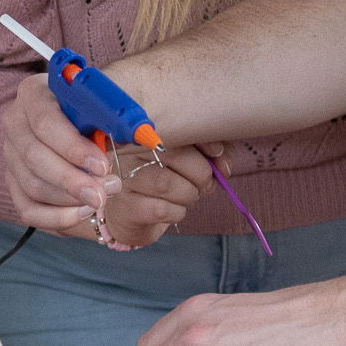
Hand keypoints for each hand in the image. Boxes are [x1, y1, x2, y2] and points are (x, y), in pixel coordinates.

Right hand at [3, 74, 120, 230]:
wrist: (96, 124)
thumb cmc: (105, 110)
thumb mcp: (114, 101)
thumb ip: (119, 112)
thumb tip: (135, 133)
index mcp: (35, 93)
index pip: (45, 122)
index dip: (74, 148)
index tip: (102, 166)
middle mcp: (16, 123)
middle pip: (35, 157)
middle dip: (74, 180)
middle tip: (106, 191)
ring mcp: (12, 155)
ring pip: (33, 185)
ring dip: (71, 198)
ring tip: (104, 196)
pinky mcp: (15, 183)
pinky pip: (28, 209)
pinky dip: (57, 217)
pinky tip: (84, 212)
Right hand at [98, 142, 217, 247]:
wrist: (136, 216)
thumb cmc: (167, 182)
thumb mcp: (193, 163)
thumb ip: (212, 156)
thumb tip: (222, 164)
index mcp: (147, 134)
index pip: (177, 129)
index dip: (204, 142)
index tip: (216, 154)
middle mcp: (129, 152)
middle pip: (175, 156)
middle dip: (200, 174)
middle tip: (203, 184)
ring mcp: (123, 178)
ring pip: (166, 184)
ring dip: (189, 194)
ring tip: (188, 195)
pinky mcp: (125, 206)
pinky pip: (160, 209)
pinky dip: (177, 212)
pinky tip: (174, 210)